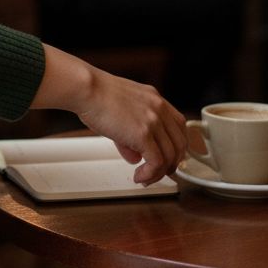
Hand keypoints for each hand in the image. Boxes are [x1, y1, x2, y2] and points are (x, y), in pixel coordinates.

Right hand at [75, 67, 187, 184]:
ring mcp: (153, 121)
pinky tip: (139, 176)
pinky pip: (156, 163)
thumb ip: (131, 134)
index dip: (177, 145)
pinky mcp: (143, 134)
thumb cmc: (95, 94)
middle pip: (180, 143)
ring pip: (170, 156)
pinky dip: (150, 175)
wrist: (86, 89)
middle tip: (160, 172)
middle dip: (172, 163)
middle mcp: (159, 108)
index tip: (169, 156)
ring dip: (159, 173)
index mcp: (154, 99)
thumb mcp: (120, 110)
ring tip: (145, 178)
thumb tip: (135, 156)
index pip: (179, 125)